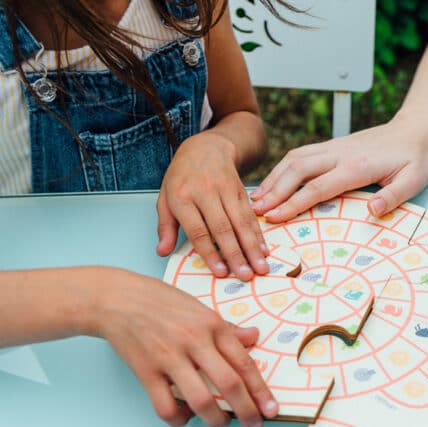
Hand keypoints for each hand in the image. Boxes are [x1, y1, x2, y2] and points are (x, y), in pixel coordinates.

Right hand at [91, 268, 277, 426]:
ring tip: (221, 424)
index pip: (244, 363)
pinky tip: (185, 416)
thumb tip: (254, 337)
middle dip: (247, 411)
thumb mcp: (200, 307)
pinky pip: (165, 406)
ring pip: (200, 399)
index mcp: (212, 325)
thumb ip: (227, 327)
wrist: (117, 297)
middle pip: (229, 384)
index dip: (261, 390)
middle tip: (254, 426)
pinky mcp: (146, 371)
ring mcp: (169, 357)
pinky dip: (179, 419)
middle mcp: (194, 341)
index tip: (271, 409)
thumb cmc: (160, 300)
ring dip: (216, 420)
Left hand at [156, 132, 268, 281]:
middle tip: (245, 275)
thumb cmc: (182, 177)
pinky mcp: (241, 189)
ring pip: (241, 222)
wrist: (206, 147)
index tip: (221, 272)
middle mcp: (205, 192)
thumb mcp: (165, 197)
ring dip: (252, 247)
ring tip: (260, 267)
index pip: (198, 230)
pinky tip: (264, 249)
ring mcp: (225, 190)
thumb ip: (165, 226)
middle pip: (223, 228)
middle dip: (236, 254)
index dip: (210, 252)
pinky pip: (250, 214)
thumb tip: (162, 251)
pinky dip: (259, 234)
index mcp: (182, 197)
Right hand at [251, 117, 427, 222]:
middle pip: (297, 170)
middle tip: (255, 211)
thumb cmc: (415, 159)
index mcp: (357, 166)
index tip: (274, 217)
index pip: (318, 187)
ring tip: (256, 198)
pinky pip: (300, 155)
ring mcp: (334, 147)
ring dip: (273, 178)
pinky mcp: (332, 146)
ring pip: (294, 159)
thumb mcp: (415, 179)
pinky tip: (273, 181)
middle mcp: (340, 153)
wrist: (414, 130)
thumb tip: (374, 210)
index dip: (293, 203)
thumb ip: (395, 196)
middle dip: (274, 191)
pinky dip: (282, 168)